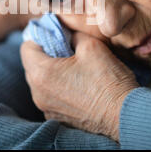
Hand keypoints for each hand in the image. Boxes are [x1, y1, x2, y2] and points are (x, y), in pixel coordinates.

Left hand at [21, 32, 138, 140]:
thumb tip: (68, 35)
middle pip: (32, 65)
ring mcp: (46, 108)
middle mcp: (38, 94)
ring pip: (41, 82)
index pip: (26, 47)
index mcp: (41, 74)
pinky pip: (51, 97)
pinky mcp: (57, 118)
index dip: (40, 36)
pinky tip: (78, 83)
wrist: (123, 115)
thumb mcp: (91, 45)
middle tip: (66, 46)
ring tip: (74, 65)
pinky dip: (59, 87)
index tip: (55, 33)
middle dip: (46, 53)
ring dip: (52, 71)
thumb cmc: (108, 80)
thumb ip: (73, 35)